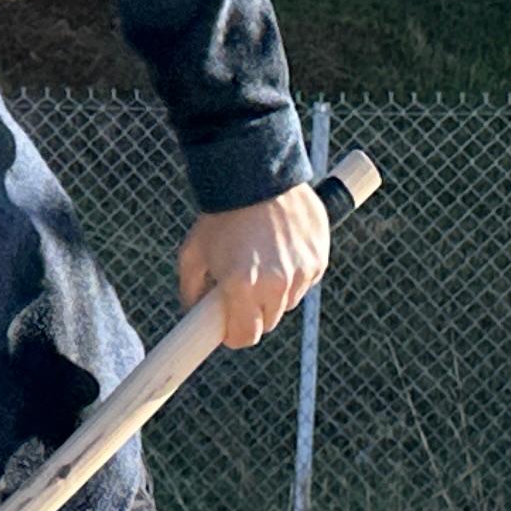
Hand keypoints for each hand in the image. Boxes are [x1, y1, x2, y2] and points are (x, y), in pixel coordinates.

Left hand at [175, 177, 330, 350]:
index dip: (234, 334)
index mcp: (243, 288)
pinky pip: (306, 280)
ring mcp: (301, 272)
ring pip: (288, 301)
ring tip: (261, 261)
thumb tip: (196, 314)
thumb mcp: (192, 254)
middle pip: (268, 322)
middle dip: (253, 312)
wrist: (256, 174)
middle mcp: (276, 285)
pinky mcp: (319, 259)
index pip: (245, 337)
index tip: (229, 327)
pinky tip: (281, 249)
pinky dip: (295, 273)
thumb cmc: (221, 215)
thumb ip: (191, 291)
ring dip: (275, 292)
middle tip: (241, 289)